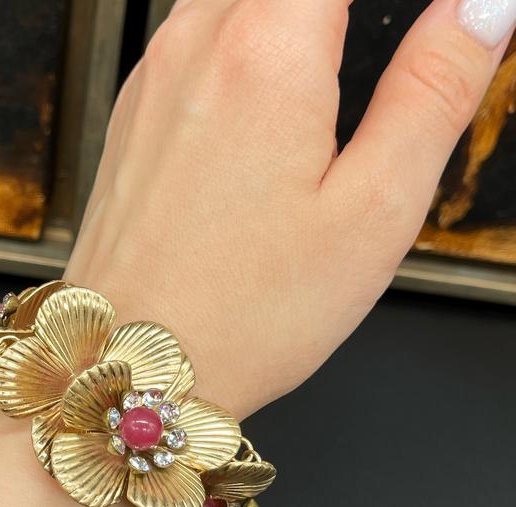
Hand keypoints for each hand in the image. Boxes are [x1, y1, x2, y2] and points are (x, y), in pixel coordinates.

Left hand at [65, 0, 514, 417]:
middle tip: (371, 53)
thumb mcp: (373, 212)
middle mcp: (195, 44)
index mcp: (267, 50)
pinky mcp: (133, 115)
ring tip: (336, 68)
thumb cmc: (245, 313)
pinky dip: (245, 42)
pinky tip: (272, 102)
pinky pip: (196, 39)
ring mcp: (153, 78)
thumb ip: (433, 90)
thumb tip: (481, 8)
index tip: (426, 21)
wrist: (134, 363)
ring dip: (294, 18)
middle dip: (338, 8)